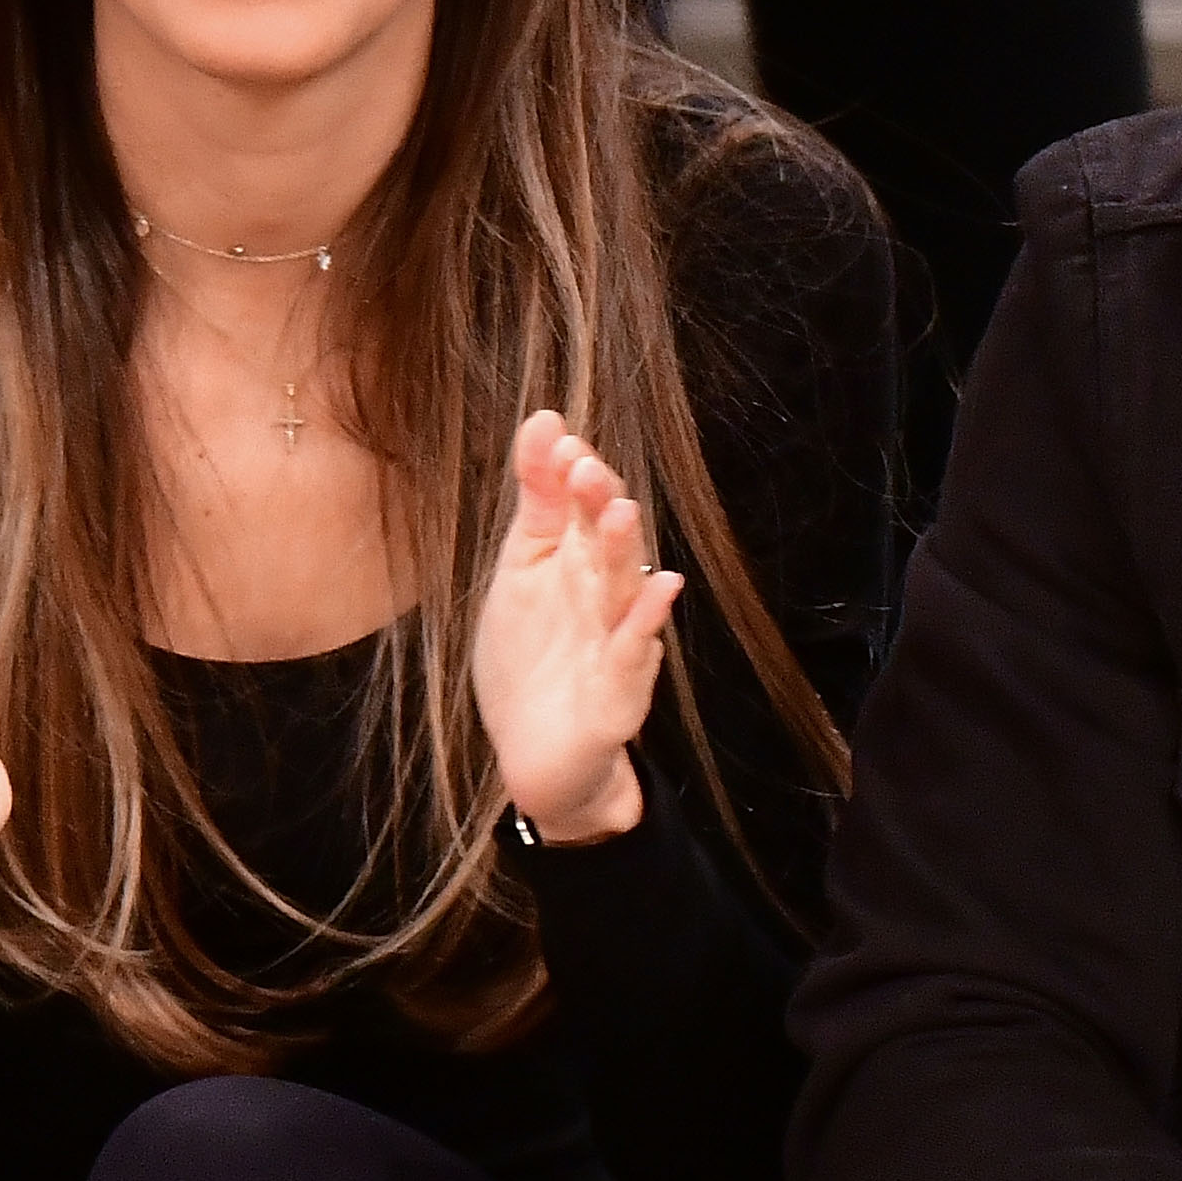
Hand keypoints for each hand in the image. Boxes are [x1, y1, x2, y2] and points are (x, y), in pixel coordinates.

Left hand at [470, 408, 675, 846]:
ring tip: (618, 513)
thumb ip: (536, 504)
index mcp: (576, 562)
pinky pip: (634, 653)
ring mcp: (616, 642)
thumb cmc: (531, 662)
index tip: (556, 435)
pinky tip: (661, 589)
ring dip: (622, 552)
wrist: (535, 758)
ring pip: (623, 590)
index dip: (570, 473)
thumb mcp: (520, 573)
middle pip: (606, 542)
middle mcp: (604, 595)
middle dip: (597, 504)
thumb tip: (545, 422)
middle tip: (585, 467)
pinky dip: (646, 623)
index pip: (579, 506)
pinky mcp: (620, 693)